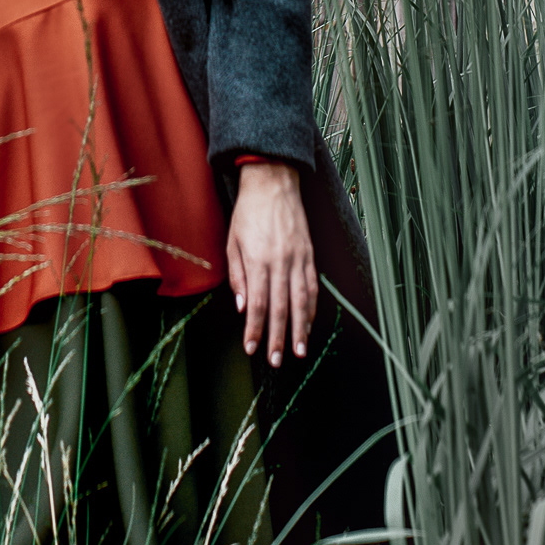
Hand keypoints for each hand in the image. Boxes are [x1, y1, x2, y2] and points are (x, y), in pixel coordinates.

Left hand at [227, 160, 317, 363]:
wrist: (274, 184)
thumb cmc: (248, 213)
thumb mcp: (232, 243)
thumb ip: (238, 276)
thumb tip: (242, 307)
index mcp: (258, 260)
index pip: (258, 303)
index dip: (255, 329)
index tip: (251, 348)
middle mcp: (281, 262)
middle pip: (281, 307)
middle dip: (279, 337)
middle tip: (277, 360)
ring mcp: (299, 259)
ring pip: (301, 301)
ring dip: (300, 328)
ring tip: (299, 351)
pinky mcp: (310, 255)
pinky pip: (312, 287)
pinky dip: (312, 308)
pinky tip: (309, 324)